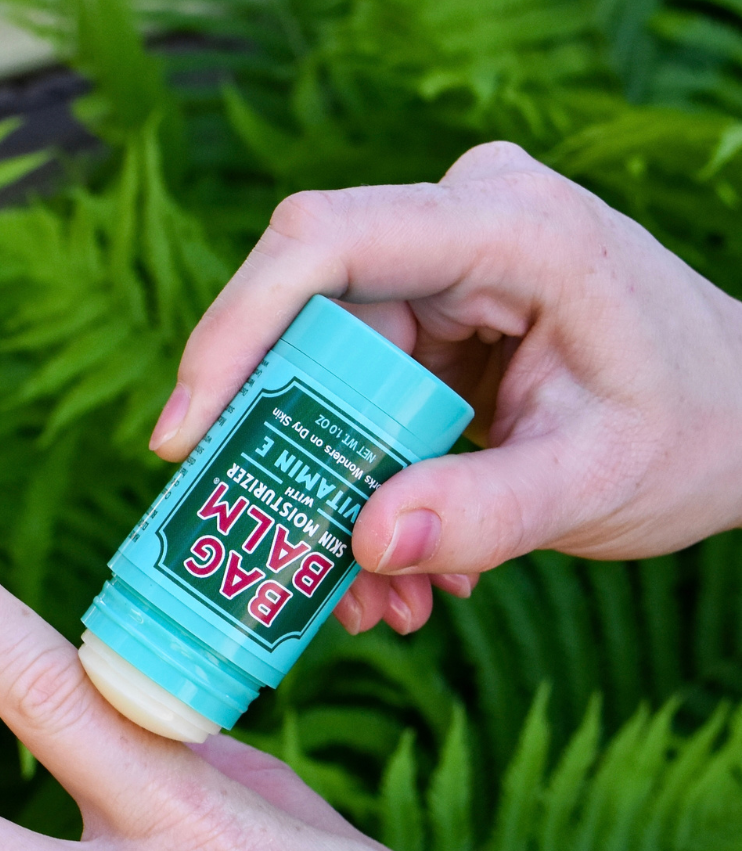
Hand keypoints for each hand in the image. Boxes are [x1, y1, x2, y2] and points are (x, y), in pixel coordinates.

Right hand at [148, 141, 741, 636]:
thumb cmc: (696, 431)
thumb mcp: (598, 482)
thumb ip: (488, 511)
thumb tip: (368, 545)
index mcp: (510, 230)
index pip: (325, 246)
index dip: (234, 335)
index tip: (184, 439)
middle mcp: (461, 228)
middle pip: (305, 324)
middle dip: (284, 454)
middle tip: (283, 558)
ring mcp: (443, 272)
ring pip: (321, 378)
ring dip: (329, 494)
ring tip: (372, 598)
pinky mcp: (433, 321)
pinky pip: (353, 402)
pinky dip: (363, 489)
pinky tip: (402, 566)